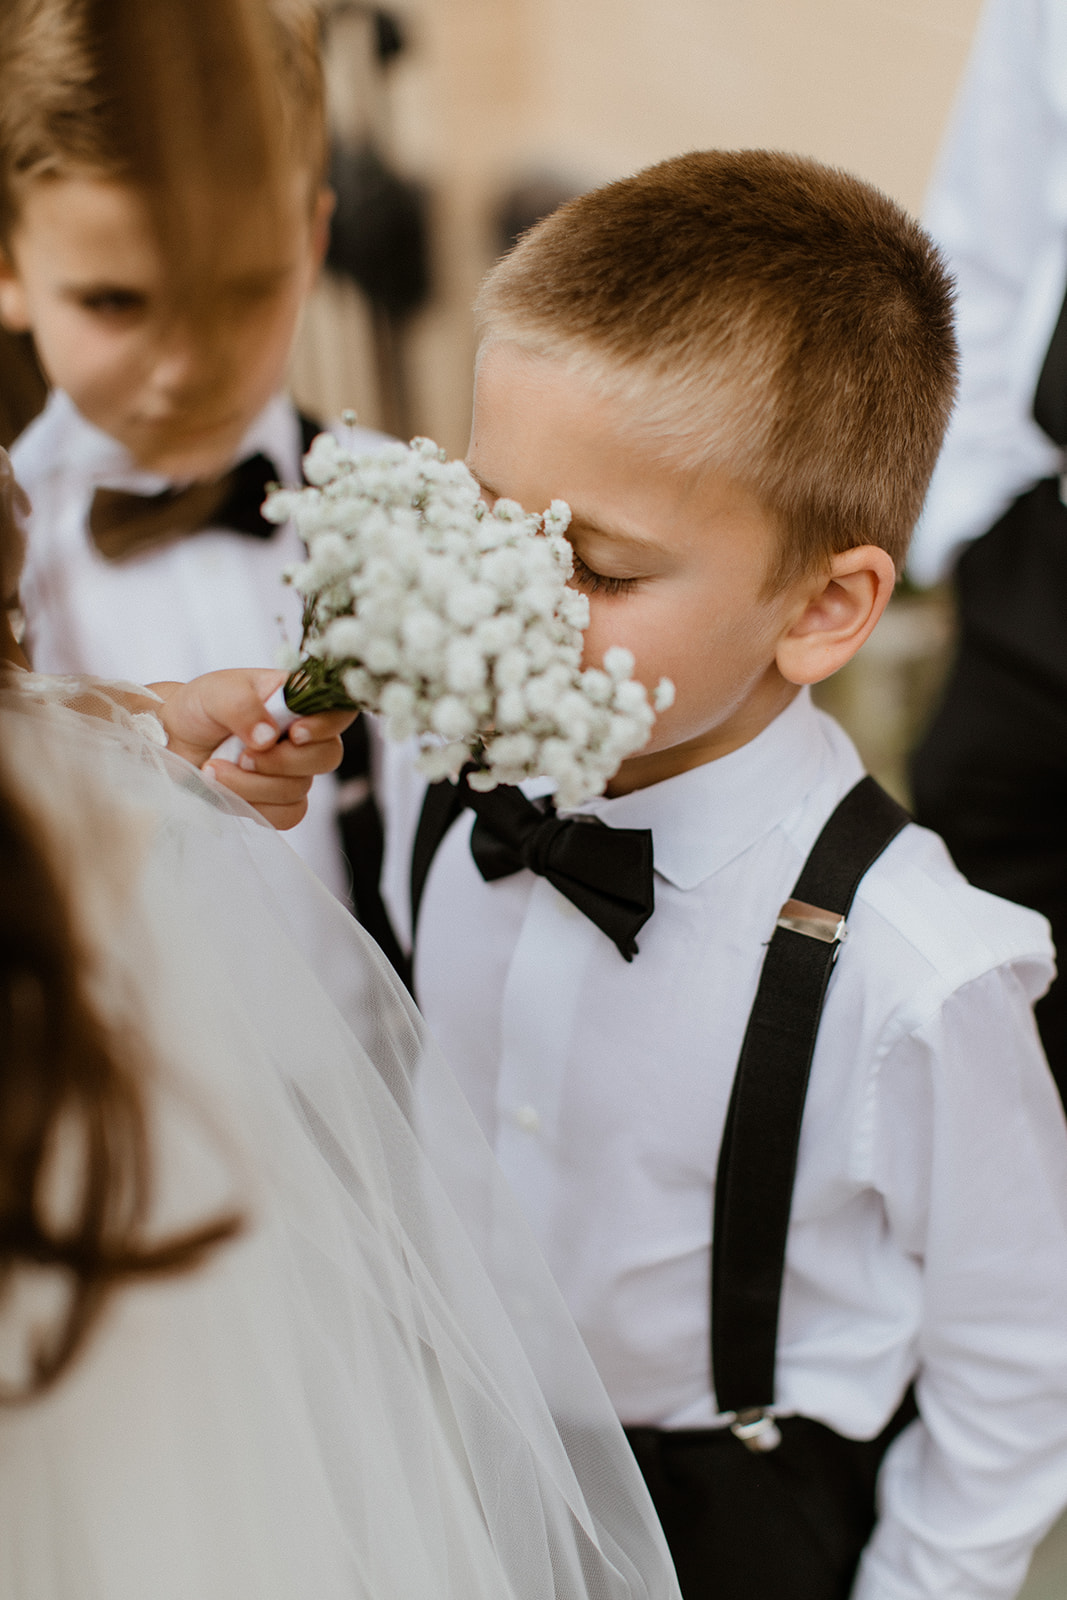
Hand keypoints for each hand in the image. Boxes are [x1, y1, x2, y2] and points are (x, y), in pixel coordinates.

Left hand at [150, 670, 356, 829]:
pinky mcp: (276, 800)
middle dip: (282, 762)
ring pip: (298, 790)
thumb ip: (244, 707)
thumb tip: (269, 738)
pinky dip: (254, 806)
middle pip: (327, 757)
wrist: (171, 739)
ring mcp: (292, 770)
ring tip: (214, 767)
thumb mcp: (217, 692)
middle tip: (243, 755)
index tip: (293, 734)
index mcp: (298, 700)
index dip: (326, 726)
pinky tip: (225, 788)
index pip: (339, 711)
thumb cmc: (200, 707)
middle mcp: (302, 735)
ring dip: (252, 784)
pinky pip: (286, 815)